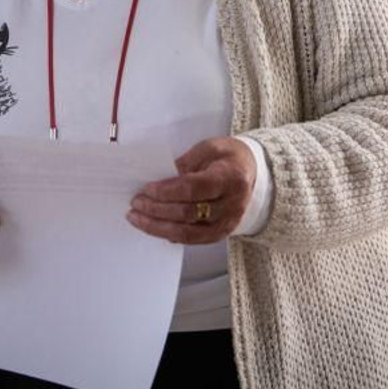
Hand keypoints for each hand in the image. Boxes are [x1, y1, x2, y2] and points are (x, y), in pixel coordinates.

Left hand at [127, 137, 254, 244]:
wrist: (251, 171)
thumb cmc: (229, 157)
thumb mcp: (208, 148)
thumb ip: (185, 163)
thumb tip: (159, 179)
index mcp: (229, 178)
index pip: (192, 189)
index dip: (166, 191)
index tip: (145, 189)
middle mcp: (231, 204)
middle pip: (188, 213)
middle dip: (156, 210)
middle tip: (136, 203)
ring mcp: (227, 222)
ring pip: (188, 233)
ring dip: (158, 228)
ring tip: (138, 219)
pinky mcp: (221, 233)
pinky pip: (193, 240)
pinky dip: (171, 235)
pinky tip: (155, 228)